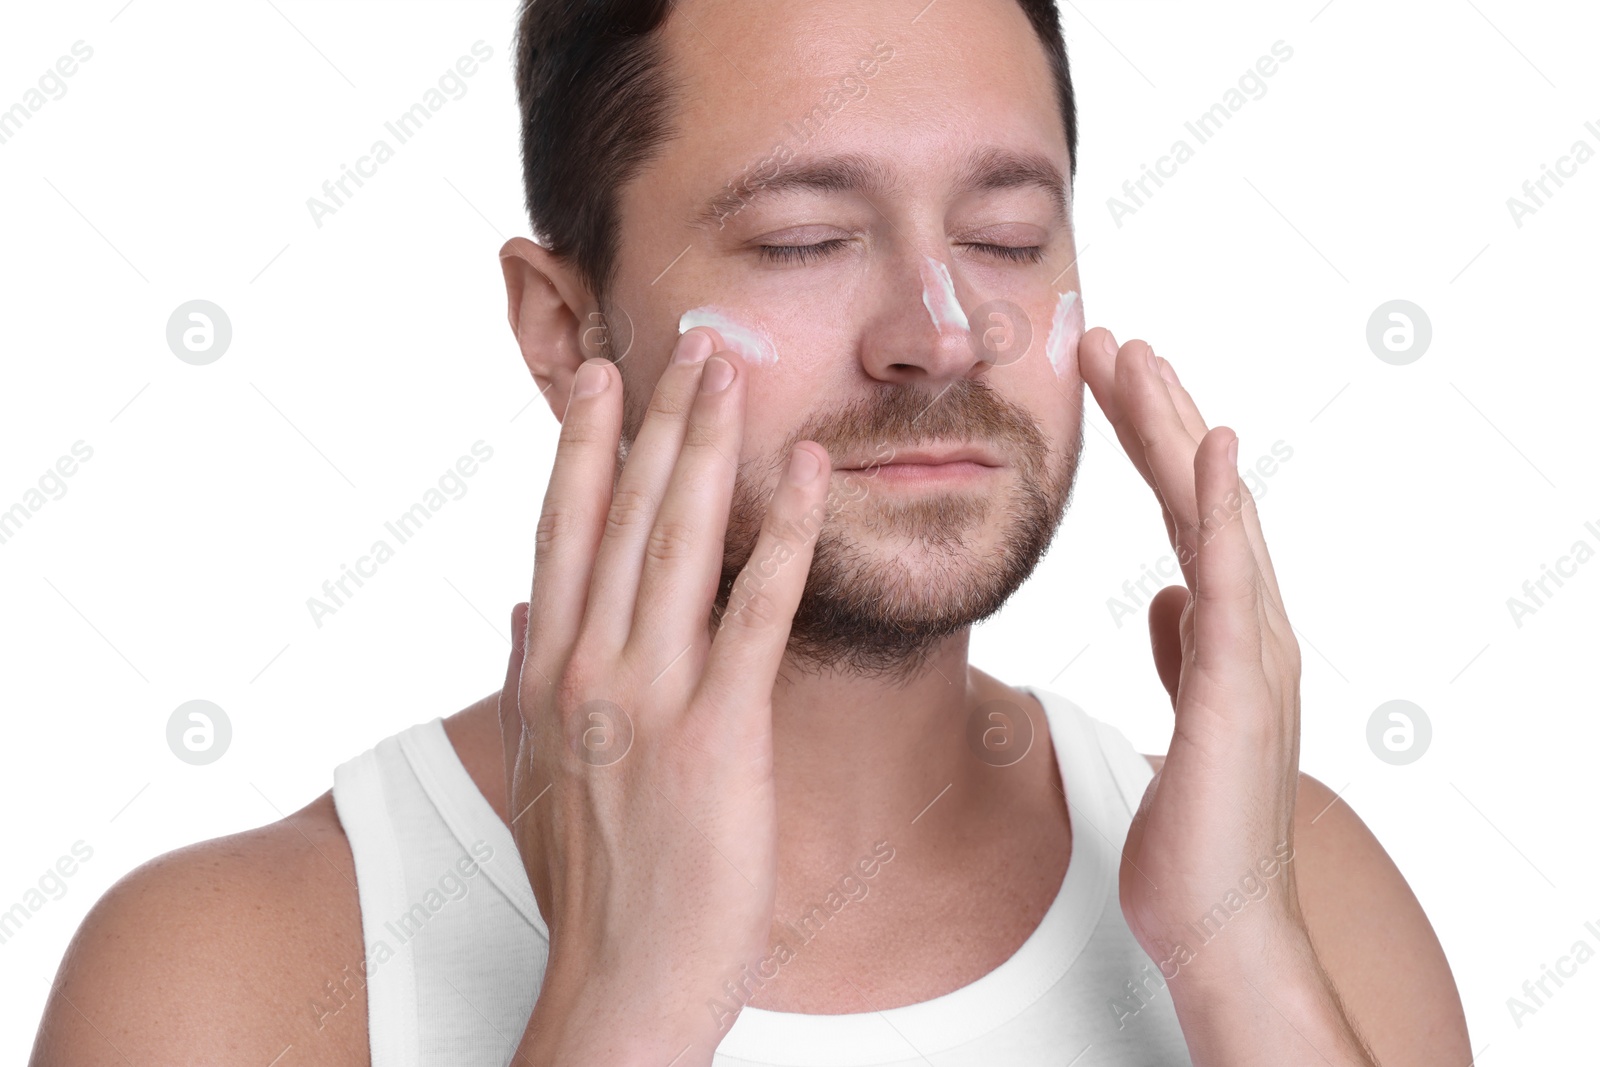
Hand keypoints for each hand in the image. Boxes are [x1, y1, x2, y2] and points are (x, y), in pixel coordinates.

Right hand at [498, 329, 832, 1063]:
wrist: (619, 982)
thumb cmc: (589, 882)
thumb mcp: (530, 770)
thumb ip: (522, 678)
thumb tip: (518, 607)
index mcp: (546, 673)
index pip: (560, 533)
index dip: (581, 447)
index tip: (597, 376)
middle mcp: (587, 666)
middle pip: (622, 515)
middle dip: (656, 419)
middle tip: (689, 341)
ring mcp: (648, 694)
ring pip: (678, 541)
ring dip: (708, 447)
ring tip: (732, 371)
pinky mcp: (717, 730)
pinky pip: (755, 610)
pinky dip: (783, 533)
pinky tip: (808, 472)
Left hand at [1078, 328, 1306, 978]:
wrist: (1218, 925)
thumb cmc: (1195, 832)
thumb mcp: (1180, 717)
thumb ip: (1183, 651)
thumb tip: (1168, 597)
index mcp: (1226, 632)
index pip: (1183, 513)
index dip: (1152, 443)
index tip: (1112, 381)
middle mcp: (1250, 628)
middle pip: (1202, 496)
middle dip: (1159, 413)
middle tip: (1112, 339)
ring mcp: (1254, 654)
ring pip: (1219, 517)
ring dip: (1180, 433)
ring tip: (1143, 358)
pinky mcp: (1241, 688)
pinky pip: (1233, 580)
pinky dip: (1222, 510)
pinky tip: (1210, 449)